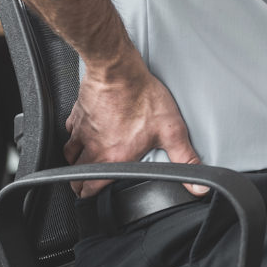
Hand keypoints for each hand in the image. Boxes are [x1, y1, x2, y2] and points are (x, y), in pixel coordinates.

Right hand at [63, 52, 205, 197]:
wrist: (119, 71)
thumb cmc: (143, 97)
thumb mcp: (172, 131)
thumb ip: (185, 158)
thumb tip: (198, 185)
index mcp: (115, 158)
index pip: (91, 187)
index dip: (90, 195)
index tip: (91, 195)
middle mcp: (95, 148)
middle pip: (76, 174)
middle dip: (79, 183)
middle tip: (84, 185)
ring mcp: (83, 131)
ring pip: (69, 154)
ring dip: (74, 161)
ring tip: (81, 163)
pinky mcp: (78, 114)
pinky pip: (69, 131)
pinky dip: (72, 136)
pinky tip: (80, 133)